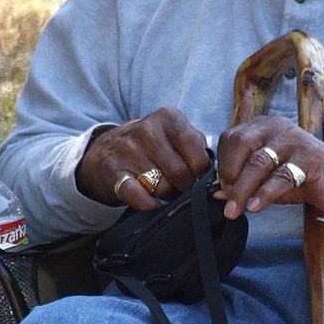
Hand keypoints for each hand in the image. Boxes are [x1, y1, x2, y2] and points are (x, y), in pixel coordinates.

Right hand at [76, 109, 210, 209]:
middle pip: (180, 172)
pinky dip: (149, 205)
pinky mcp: (113, 171)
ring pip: (162, 187)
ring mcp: (128, 150)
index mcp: (168, 117)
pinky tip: (153, 203)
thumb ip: (196, 145)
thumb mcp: (174, 133)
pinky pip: (139, 197)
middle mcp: (146, 130)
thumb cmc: (153, 145)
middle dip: (186, 186)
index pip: (196, 150)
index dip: (201, 170)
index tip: (197, 175)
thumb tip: (216, 173)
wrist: (107, 149)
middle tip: (182, 186)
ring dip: (167, 195)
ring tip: (164, 188)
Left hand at [216, 116, 323, 218]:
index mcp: (263, 127)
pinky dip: (264, 194)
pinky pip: (280, 177)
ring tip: (235, 210)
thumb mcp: (268, 178)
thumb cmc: (300, 175)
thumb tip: (217, 194)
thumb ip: (245, 183)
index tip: (222, 188)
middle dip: (229, 176)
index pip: (231, 138)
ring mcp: (293, 141)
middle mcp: (276, 128)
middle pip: (241, 146)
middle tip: (227, 200)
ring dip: (242, 190)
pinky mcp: (308, 158)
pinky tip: (255, 207)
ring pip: (258, 163)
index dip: (223, 165)